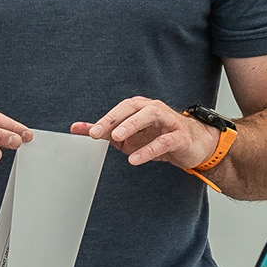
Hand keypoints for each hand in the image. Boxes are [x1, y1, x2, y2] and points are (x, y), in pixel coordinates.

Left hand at [77, 96, 213, 171]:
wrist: (190, 144)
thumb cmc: (155, 136)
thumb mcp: (126, 135)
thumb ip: (102, 130)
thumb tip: (75, 128)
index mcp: (139, 107)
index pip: (120, 109)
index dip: (105, 119)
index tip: (90, 132)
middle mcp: (153, 109)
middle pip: (133, 107)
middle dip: (114, 119)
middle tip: (98, 133)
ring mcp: (168, 121)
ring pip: (151, 116)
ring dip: (133, 124)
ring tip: (118, 138)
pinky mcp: (179, 136)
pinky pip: (164, 141)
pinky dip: (149, 149)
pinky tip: (135, 159)